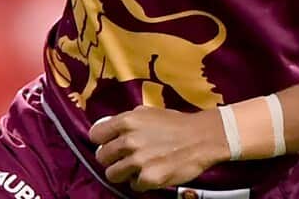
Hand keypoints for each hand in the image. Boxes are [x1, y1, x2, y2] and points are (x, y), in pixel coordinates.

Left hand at [89, 106, 228, 191]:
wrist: (202, 137)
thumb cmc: (176, 124)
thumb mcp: (147, 112)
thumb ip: (126, 120)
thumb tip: (108, 127)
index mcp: (127, 121)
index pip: (95, 135)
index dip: (101, 140)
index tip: (108, 144)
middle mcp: (129, 140)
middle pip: (101, 157)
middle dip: (112, 158)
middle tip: (124, 158)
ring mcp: (139, 161)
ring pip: (112, 174)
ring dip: (123, 173)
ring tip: (137, 168)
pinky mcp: (150, 178)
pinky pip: (133, 186)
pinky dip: (141, 182)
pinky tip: (152, 173)